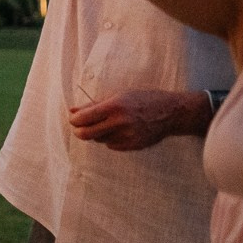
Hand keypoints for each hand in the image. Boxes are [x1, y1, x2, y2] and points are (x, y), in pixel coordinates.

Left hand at [69, 89, 212, 151]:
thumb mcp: (118, 96)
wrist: (171, 112)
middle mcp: (120, 122)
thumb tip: (71, 111)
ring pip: (98, 139)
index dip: (74, 120)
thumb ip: (93, 105)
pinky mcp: (133, 146)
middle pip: (86, 134)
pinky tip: (121, 130)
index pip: (83, 119)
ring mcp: (128, 136)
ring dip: (98, 133)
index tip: (75, 119)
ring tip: (110, 124)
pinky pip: (111, 145)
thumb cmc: (142, 100)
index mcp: (115, 106)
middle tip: (81, 127)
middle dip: (79, 131)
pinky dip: (111, 139)